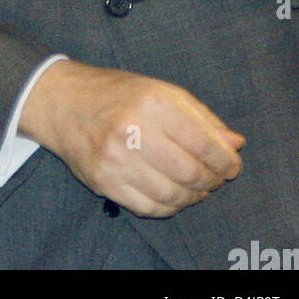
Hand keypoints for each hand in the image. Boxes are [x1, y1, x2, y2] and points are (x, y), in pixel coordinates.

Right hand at [20, 60, 244, 217]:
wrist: (64, 102)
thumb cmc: (118, 94)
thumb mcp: (161, 91)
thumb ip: (201, 117)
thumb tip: (235, 144)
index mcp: (152, 101)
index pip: (205, 143)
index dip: (226, 161)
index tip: (232, 166)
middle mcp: (132, 129)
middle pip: (191, 172)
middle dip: (212, 180)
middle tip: (215, 178)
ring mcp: (115, 158)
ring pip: (172, 195)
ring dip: (192, 197)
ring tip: (196, 188)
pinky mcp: (103, 181)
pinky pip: (148, 208)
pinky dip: (169, 207)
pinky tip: (173, 195)